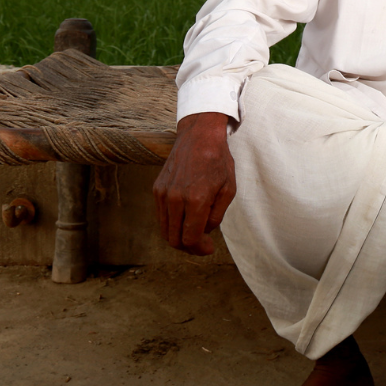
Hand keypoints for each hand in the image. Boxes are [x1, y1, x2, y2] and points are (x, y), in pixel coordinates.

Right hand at [153, 111, 235, 254]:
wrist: (198, 136)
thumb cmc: (218, 161)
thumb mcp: (228, 190)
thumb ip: (216, 216)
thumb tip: (204, 233)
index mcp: (196, 200)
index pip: (190, 238)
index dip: (200, 249)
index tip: (209, 248)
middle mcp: (175, 198)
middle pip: (174, 240)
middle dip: (189, 247)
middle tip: (202, 244)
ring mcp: (163, 193)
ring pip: (165, 230)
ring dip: (179, 236)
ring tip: (194, 231)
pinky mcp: (156, 189)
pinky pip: (162, 216)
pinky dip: (172, 223)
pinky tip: (186, 217)